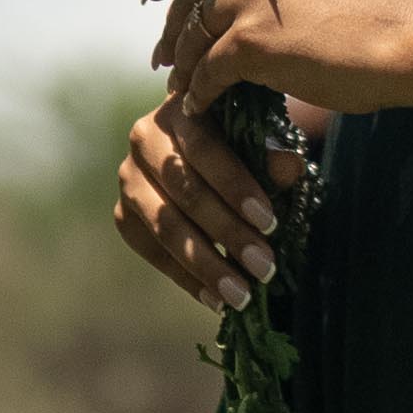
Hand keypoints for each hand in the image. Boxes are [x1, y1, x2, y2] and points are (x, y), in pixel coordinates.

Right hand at [112, 90, 308, 317]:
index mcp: (180, 112)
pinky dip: (185, 278)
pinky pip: (152, 252)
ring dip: (206, 265)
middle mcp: (143, 140)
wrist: (198, 156)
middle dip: (228, 235)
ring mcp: (127, 180)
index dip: (237, 187)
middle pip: (185, 194)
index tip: (270, 223)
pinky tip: (216, 300)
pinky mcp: (122, 215)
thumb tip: (290, 167)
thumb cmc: (237, 145)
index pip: (205, 150)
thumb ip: (271, 156)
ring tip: (242, 296)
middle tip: (264, 268)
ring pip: (165, 227)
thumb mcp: (258, 143)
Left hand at [148, 0, 412, 118]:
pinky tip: (200, 107)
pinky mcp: (248, 42)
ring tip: (181, 87)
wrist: (406, 41)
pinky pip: (207, 72)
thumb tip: (227, 1)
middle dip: (173, 29)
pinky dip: (199, 93)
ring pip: (193, 36)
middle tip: (164, 55)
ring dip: (183, 65)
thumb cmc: (373, 15)